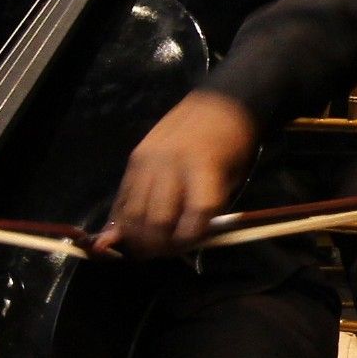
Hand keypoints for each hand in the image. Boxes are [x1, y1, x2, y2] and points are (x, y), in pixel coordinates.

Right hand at [103, 91, 258, 254]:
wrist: (217, 105)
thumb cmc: (233, 144)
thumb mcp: (232, 178)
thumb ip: (210, 209)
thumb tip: (185, 240)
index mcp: (203, 165)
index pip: (194, 214)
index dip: (192, 237)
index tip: (193, 244)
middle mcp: (170, 162)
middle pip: (157, 218)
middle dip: (160, 244)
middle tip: (165, 252)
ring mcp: (148, 159)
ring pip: (134, 211)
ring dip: (138, 235)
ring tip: (146, 247)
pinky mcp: (135, 157)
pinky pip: (124, 195)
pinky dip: (125, 216)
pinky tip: (131, 229)